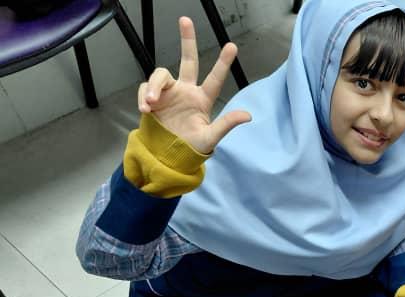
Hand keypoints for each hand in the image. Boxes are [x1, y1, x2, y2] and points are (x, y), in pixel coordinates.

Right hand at [137, 17, 250, 153]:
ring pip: (160, 74)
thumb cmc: (191, 148)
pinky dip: (143, 95)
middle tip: (185, 19)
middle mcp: (186, 91)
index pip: (214, 78)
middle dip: (187, 40)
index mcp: (202, 99)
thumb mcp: (210, 138)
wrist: (167, 156)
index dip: (223, 63)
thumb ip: (226, 125)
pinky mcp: (152, 98)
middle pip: (188, 60)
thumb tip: (248, 116)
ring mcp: (168, 93)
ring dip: (154, 86)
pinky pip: (145, 88)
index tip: (232, 46)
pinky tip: (145, 110)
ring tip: (151, 103)